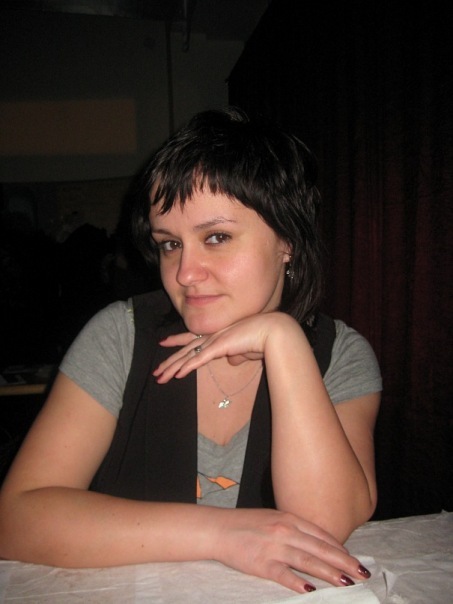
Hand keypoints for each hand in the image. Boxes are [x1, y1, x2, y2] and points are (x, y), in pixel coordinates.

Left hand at [153, 312, 298, 382]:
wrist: (274, 332)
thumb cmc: (265, 340)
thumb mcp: (247, 350)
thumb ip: (238, 354)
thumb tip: (232, 360)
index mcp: (220, 335)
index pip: (194, 338)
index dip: (177, 340)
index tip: (164, 342)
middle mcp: (214, 336)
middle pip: (186, 349)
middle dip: (170, 360)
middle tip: (156, 370)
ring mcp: (215, 340)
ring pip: (188, 355)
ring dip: (172, 367)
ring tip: (159, 376)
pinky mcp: (219, 347)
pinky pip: (198, 359)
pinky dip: (186, 367)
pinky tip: (176, 375)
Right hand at [214, 507, 369, 592]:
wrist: (219, 529)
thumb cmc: (247, 524)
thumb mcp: (274, 519)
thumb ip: (295, 529)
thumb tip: (317, 543)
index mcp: (289, 519)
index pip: (321, 535)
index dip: (340, 548)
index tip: (353, 559)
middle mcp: (285, 531)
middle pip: (320, 548)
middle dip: (344, 562)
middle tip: (362, 572)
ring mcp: (274, 548)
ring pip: (308, 561)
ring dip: (329, 573)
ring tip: (346, 583)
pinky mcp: (262, 564)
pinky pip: (285, 575)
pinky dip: (299, 583)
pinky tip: (312, 591)